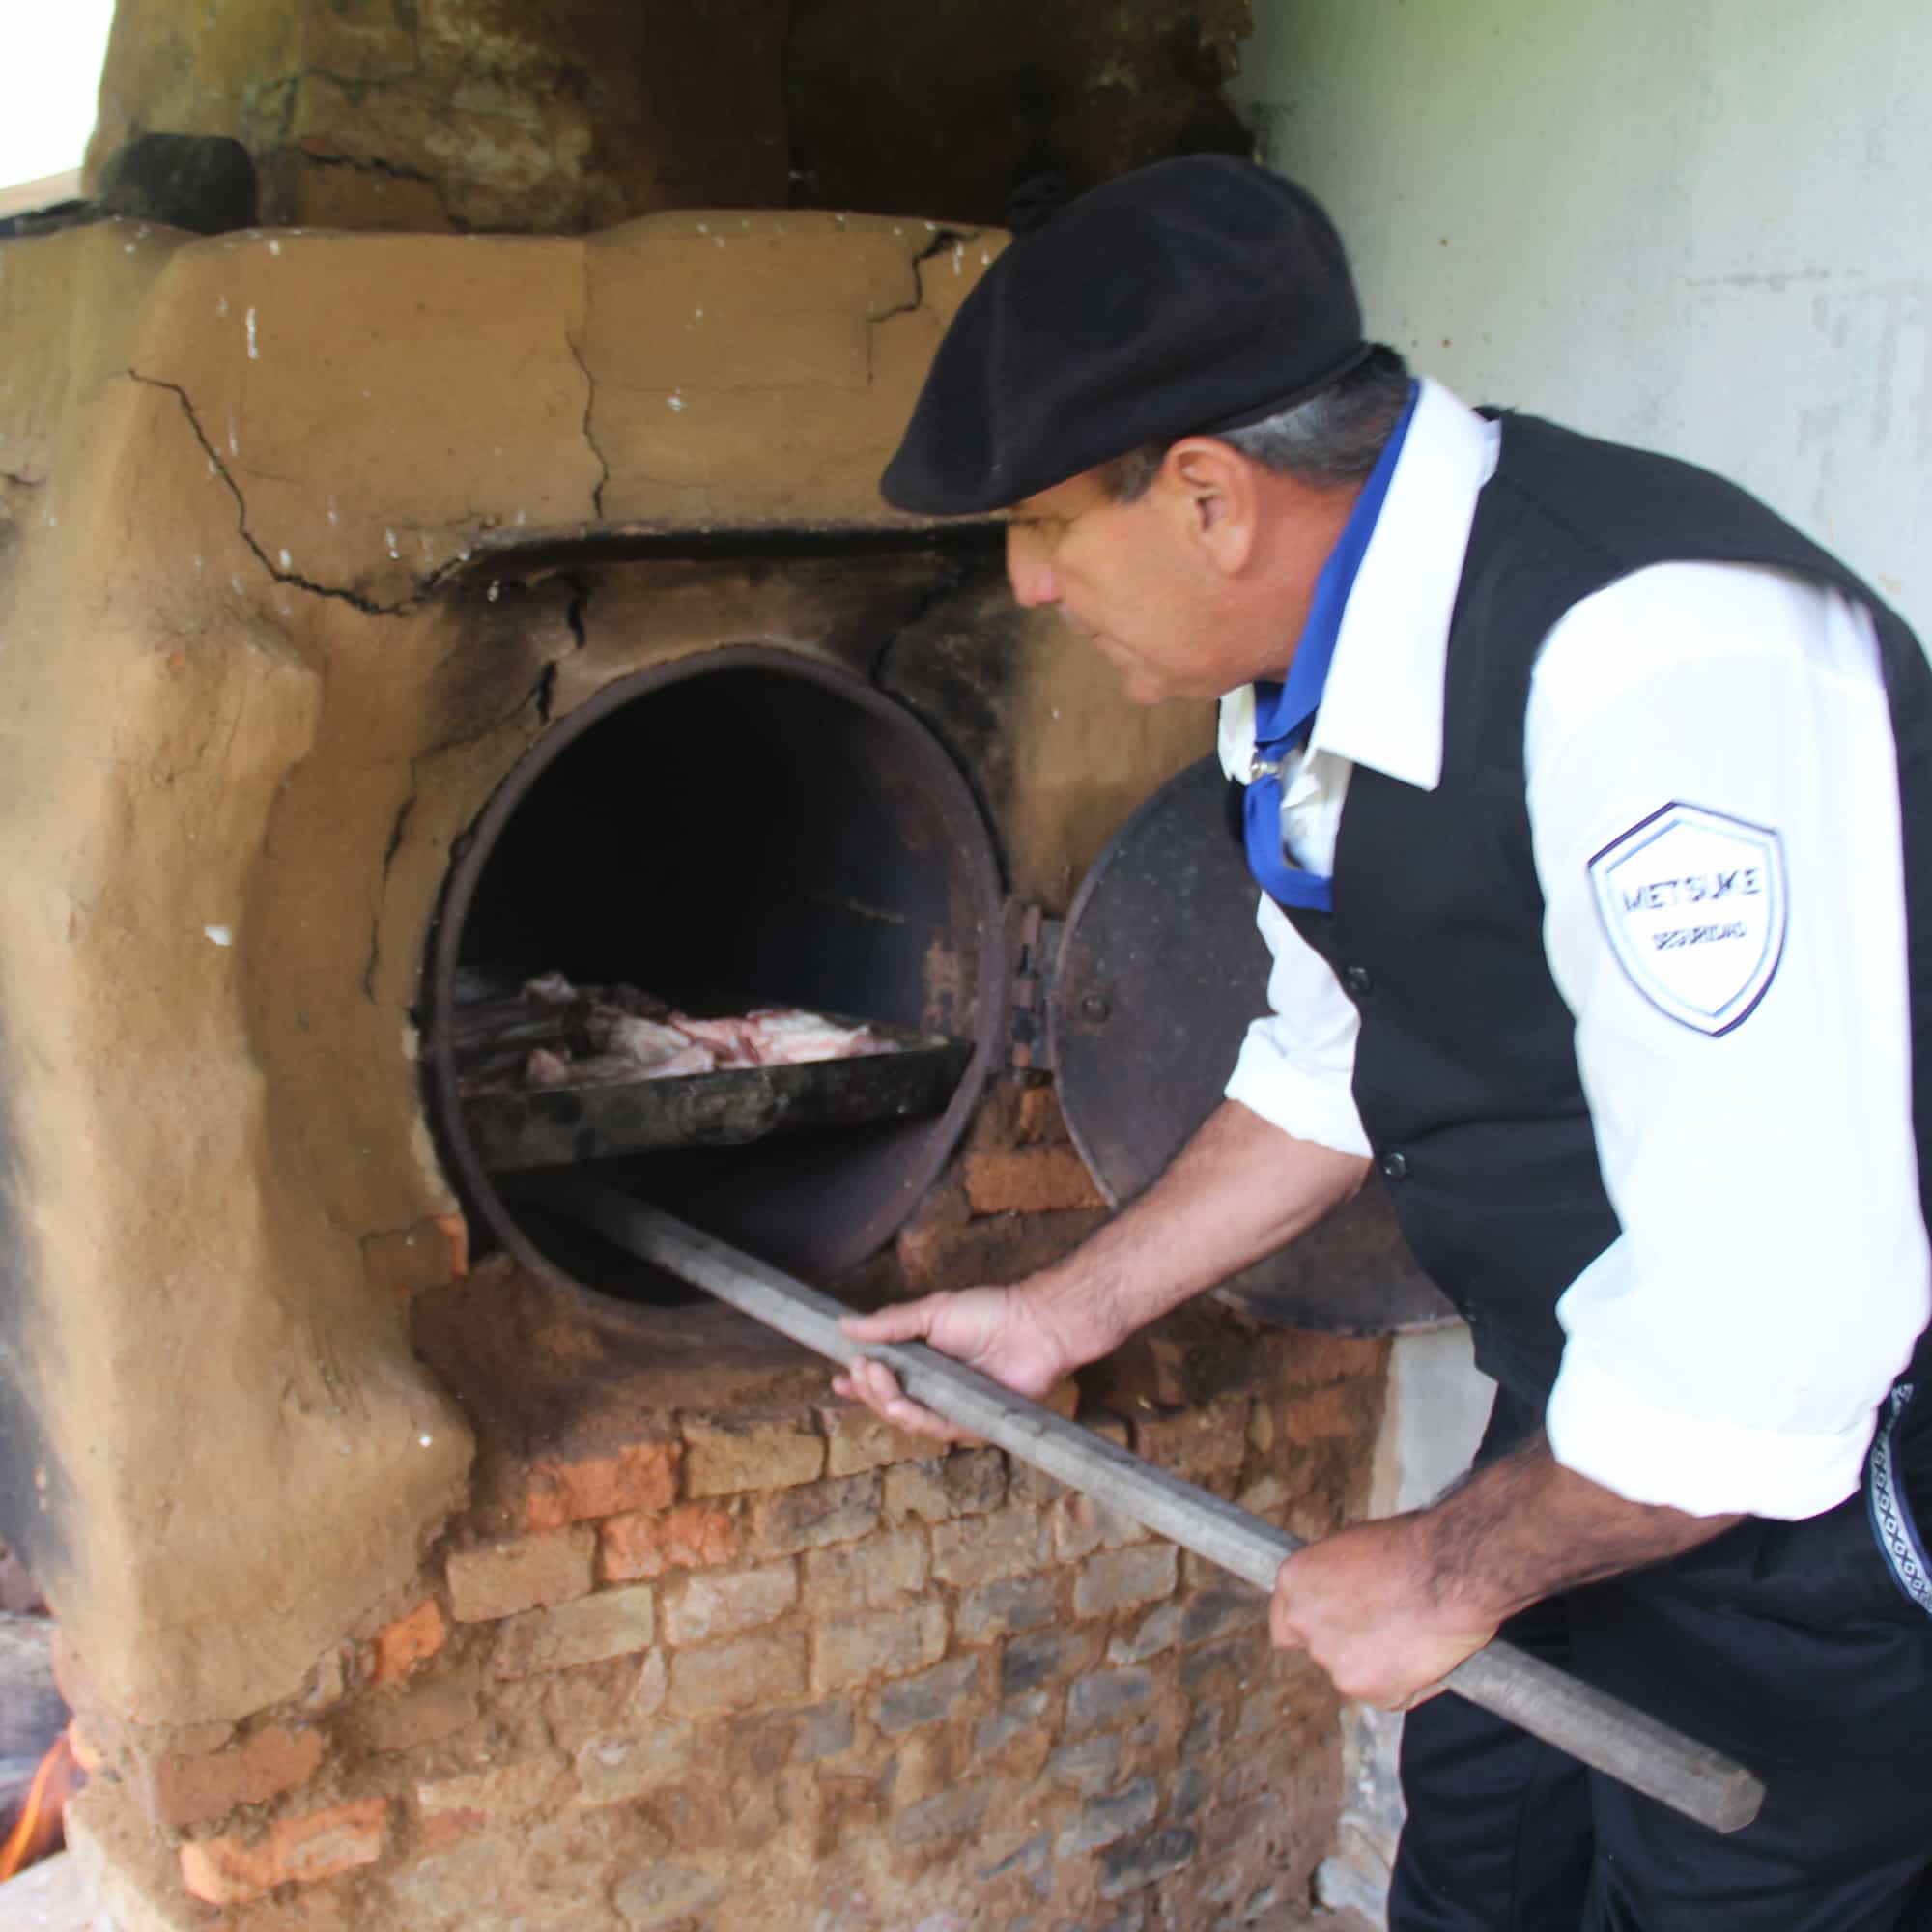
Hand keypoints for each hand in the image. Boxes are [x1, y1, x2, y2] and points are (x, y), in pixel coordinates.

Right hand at [834, 1287, 1075, 1444]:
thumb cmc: (989, 1313)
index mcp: (924, 1364)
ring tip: (873, 1376)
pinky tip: (896, 1403)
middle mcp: (936, 1389)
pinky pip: (937, 1428)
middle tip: (858, 1367)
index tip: (837, 1379)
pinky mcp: (972, 1423)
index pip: (884, 1381)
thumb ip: (890, 1324)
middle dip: (867, 1389)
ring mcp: (953, 1408)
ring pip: (908, 1419)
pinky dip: (914, 1417)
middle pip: (889, 1402)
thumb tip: (846, 1325)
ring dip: (884, 1400)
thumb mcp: (932, 1312)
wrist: (1034, 1325)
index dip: (859, 1385)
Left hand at [1268, 1517, 1494, 1710]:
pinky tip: (1423, 1655)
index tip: (1332, 1627)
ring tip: (1411, 1635)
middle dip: (1346, 1644)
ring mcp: (1333, 1661)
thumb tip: (1341, 1596)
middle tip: (1384, 1628)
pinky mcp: (1367, 1690)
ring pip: (1353, 1673)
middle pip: (1319, 1649)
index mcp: (1294, 1581)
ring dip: (1375, 1664)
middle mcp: (1304, 1622)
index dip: (1311, 1627)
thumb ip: (1334, 1581)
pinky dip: (1403, 1684)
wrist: (1449, 1571)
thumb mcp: (1354, 1548)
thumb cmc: (1412, 1547)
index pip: (1284, 1623)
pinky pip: (1385, 1694)